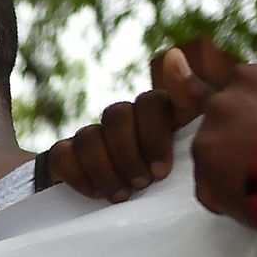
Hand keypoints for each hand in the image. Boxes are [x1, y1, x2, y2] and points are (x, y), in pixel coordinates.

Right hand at [47, 45, 222, 201]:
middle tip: (141, 184)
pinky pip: (62, 154)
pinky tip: (95, 193)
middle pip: (117, 116)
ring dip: (105, 171)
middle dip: (128, 156)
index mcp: (156, 113)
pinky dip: (79, 176)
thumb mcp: (193, 143)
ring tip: (120, 195)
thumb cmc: (167, 171)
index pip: (150, 102)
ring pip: (88, 137)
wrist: (125, 202)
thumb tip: (174, 54)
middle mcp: (123, 118)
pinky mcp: (66, 154)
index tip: (161, 171)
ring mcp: (92, 135)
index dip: (154, 136)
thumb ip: (193, 100)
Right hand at [191, 49, 256, 225]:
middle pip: (229, 106)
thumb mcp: (230, 203)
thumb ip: (212, 185)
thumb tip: (212, 174)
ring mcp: (251, 77)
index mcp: (203, 142)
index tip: (248, 153)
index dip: (231, 145)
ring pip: (256, 83)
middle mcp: (219, 104)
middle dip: (245, 117)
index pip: (211, 139)